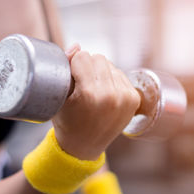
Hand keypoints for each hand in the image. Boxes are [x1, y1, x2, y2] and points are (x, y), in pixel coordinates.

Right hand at [52, 45, 139, 159]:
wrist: (83, 147)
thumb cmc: (66, 121)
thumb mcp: (59, 96)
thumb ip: (67, 68)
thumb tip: (77, 46)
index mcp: (90, 94)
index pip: (83, 57)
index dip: (73, 64)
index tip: (70, 76)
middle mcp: (111, 95)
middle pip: (98, 58)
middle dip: (88, 66)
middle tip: (81, 83)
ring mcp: (125, 97)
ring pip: (110, 65)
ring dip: (100, 72)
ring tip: (93, 90)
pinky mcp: (134, 99)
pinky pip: (120, 74)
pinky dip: (111, 80)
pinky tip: (104, 93)